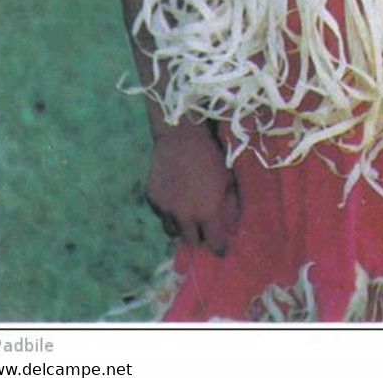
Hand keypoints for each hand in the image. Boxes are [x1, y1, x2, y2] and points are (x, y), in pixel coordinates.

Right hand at [145, 120, 240, 256]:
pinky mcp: (152, 198)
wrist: (181, 135)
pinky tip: (174, 192)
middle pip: (191, 242)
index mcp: (207, 212)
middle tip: (203, 227)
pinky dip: (168, 209)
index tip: (221, 247)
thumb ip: (231, 208)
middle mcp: (184, 215)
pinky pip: (160, 213)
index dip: (219, 246)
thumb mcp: (228, 180)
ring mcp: (165, 208)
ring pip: (172, 230)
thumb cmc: (211, 156)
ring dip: (181, 225)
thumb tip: (231, 230)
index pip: (214, 244)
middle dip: (199, 237)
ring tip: (187, 208)